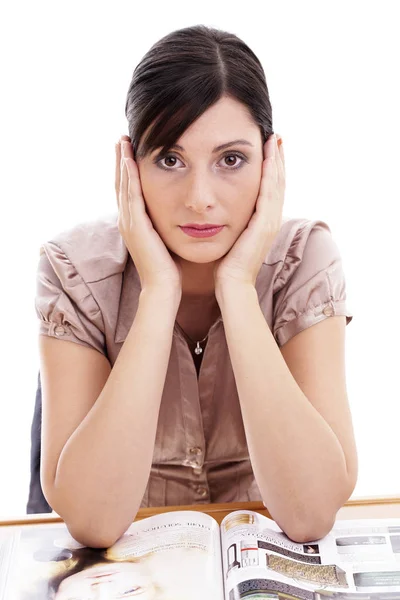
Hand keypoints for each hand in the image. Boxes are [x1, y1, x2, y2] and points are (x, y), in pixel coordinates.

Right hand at [115, 135, 181, 296]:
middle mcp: (127, 221)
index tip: (129, 150)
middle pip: (120, 183)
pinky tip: (130, 160)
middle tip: (121, 138)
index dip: (126, 171)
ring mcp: (128, 223)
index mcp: (133, 224)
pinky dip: (129, 177)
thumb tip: (176, 213)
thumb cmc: (168, 269)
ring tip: (123, 141)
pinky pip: (131, 196)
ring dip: (122, 162)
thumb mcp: (164, 241)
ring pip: (122, 186)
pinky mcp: (135, 226)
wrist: (163, 288)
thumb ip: (164, 226)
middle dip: (120, 160)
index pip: (128, 191)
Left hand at [214, 133, 284, 291]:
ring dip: (276, 160)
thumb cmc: (227, 266)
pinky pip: (269, 193)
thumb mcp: (232, 238)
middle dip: (277, 158)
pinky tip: (267, 158)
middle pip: (279, 182)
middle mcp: (271, 220)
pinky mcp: (264, 225)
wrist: (232, 285)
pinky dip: (270, 174)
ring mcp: (270, 222)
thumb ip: (233, 223)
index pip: (271, 189)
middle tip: (276, 135)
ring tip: (274, 139)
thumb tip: (221, 210)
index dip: (272, 168)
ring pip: (277, 184)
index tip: (269, 148)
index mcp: (264, 222)